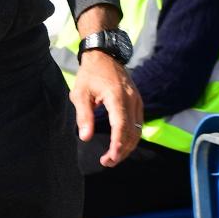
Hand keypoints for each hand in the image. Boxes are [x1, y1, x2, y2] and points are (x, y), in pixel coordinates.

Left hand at [70, 50, 142, 166]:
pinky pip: (138, 124)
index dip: (117, 144)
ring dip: (127, 146)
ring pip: (137, 130)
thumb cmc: (90, 74)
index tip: (110, 158)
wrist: (104, 55)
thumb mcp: (80, 93)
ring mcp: (137, 100)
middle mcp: (131, 99)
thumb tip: (86, 137)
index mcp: (116, 96)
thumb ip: (84, 115)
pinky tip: (120, 144)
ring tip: (112, 157)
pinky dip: (131, 137)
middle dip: (121, 151)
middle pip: (132, 132)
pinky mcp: (137, 102)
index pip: (121, 126)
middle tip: (107, 162)